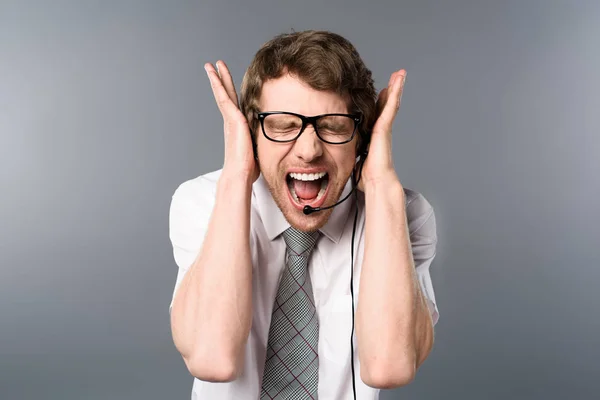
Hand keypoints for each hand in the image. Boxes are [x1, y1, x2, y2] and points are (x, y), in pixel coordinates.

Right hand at [205, 60, 258, 182]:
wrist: (240, 173)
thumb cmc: (249, 167)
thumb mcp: (259, 149)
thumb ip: (262, 141)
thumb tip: (278, 144)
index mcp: (238, 127)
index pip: (235, 105)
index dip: (232, 93)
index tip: (229, 83)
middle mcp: (232, 121)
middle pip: (226, 95)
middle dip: (222, 80)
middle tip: (216, 67)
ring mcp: (230, 119)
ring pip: (223, 93)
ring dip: (218, 78)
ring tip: (212, 65)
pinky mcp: (232, 119)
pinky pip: (223, 97)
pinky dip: (218, 85)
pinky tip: (215, 74)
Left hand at [357, 69, 405, 191]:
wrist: (376, 181)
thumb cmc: (366, 175)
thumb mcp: (355, 159)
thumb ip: (352, 154)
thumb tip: (339, 158)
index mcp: (373, 135)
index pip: (377, 114)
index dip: (380, 102)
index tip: (382, 92)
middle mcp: (380, 129)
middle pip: (386, 105)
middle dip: (391, 91)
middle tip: (396, 77)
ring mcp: (384, 128)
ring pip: (391, 103)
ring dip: (396, 87)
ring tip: (401, 74)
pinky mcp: (384, 128)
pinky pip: (390, 107)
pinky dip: (394, 94)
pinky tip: (397, 82)